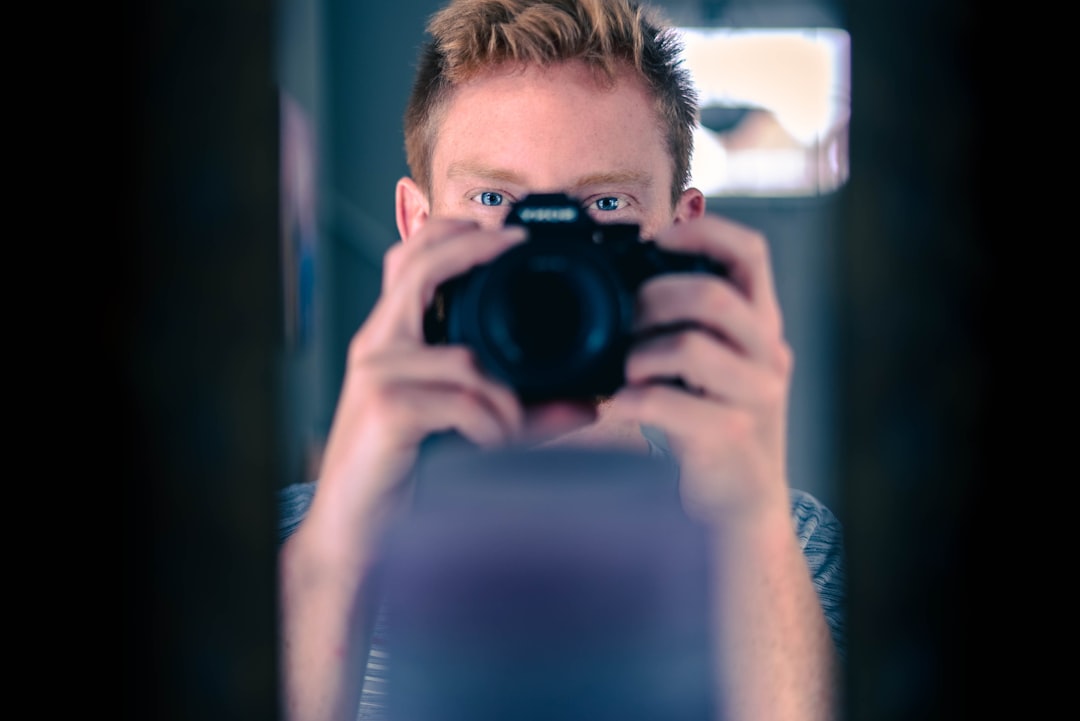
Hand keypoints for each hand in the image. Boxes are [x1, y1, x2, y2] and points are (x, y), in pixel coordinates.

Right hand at [310, 219, 528, 537]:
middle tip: (520, 246)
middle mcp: (376, 347)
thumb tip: (585, 403)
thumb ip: (517, 407)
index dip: (451, 234)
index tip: (507, 232)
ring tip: (518, 430)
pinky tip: (492, 445)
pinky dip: (492, 424)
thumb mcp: (464, 427)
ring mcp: (376, 375)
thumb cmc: (405, 472)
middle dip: (473, 250)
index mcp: (390, 341)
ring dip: (507, 399)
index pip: (408, 262)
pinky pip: (462, 401)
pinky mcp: (386, 409)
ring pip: (466, 358)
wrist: (354, 532)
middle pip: (417, 270)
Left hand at [608, 214, 793, 520]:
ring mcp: (752, 399)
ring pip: (692, 347)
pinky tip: (618, 406)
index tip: (658, 238)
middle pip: (715, 296)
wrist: (741, 508)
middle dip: (654, 298)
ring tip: (625, 372)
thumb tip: (630, 279)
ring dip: (640, 353)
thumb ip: (688, 324)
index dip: (705, 232)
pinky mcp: (726, 438)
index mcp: (761, 327)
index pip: (751, 254)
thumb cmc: (713, 428)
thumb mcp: (711, 366)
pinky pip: (669, 405)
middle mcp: (766, 356)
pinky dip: (632, 400)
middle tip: (624, 320)